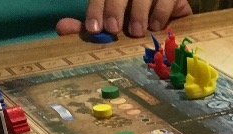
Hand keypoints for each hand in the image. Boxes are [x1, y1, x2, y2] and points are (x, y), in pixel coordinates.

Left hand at [56, 0, 193, 37]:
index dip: (95, 9)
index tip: (93, 29)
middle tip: (113, 29)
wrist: (170, 11)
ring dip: (138, 13)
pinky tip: (155, 26)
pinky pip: (167, 0)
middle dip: (114, 9)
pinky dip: (161, 13)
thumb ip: (90, 24)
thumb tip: (62, 27)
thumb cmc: (137, 19)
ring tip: (135, 32)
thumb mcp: (111, 21)